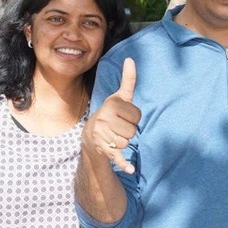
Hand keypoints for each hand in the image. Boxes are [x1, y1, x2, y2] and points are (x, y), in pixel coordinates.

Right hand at [82, 58, 140, 173]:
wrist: (90, 135)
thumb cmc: (110, 113)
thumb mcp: (119, 97)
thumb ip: (128, 80)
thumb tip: (131, 59)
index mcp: (111, 105)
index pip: (137, 116)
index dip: (133, 118)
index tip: (123, 116)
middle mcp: (104, 119)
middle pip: (133, 131)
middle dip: (128, 131)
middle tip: (118, 128)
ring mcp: (103, 135)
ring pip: (127, 142)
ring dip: (124, 141)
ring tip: (113, 136)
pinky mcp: (104, 149)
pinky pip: (117, 156)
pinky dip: (124, 164)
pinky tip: (130, 169)